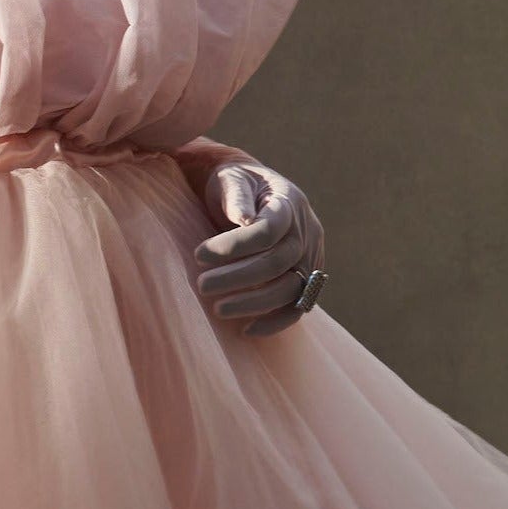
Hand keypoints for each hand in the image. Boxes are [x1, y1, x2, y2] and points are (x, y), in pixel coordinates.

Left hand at [192, 153, 326, 337]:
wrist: (254, 193)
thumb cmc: (235, 184)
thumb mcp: (230, 178)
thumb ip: (236, 195)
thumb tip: (243, 219)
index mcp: (288, 202)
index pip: (268, 230)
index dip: (233, 246)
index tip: (198, 254)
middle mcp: (306, 231)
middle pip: (278, 262)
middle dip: (237, 278)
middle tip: (202, 285)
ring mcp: (310, 257)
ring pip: (289, 288)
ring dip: (253, 303)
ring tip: (217, 309)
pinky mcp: (306, 279)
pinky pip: (299, 306)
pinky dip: (276, 321)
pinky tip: (247, 330)